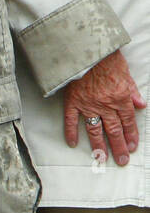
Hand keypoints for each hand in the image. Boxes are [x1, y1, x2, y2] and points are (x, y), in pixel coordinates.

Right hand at [64, 49, 145, 165]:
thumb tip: (140, 105)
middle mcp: (105, 105)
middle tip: (121, 161)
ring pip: (95, 130)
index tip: (132, 147)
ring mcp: (87, 106)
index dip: (131, 135)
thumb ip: (133, 90)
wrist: (87, 51)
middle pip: (113, 130)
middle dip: (119, 147)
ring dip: (99, 146)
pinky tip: (73, 144)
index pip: (128, 121)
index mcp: (120, 97)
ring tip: (101, 158)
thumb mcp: (126, 72)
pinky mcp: (72, 103)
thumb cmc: (107, 58)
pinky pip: (71, 122)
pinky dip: (71, 133)